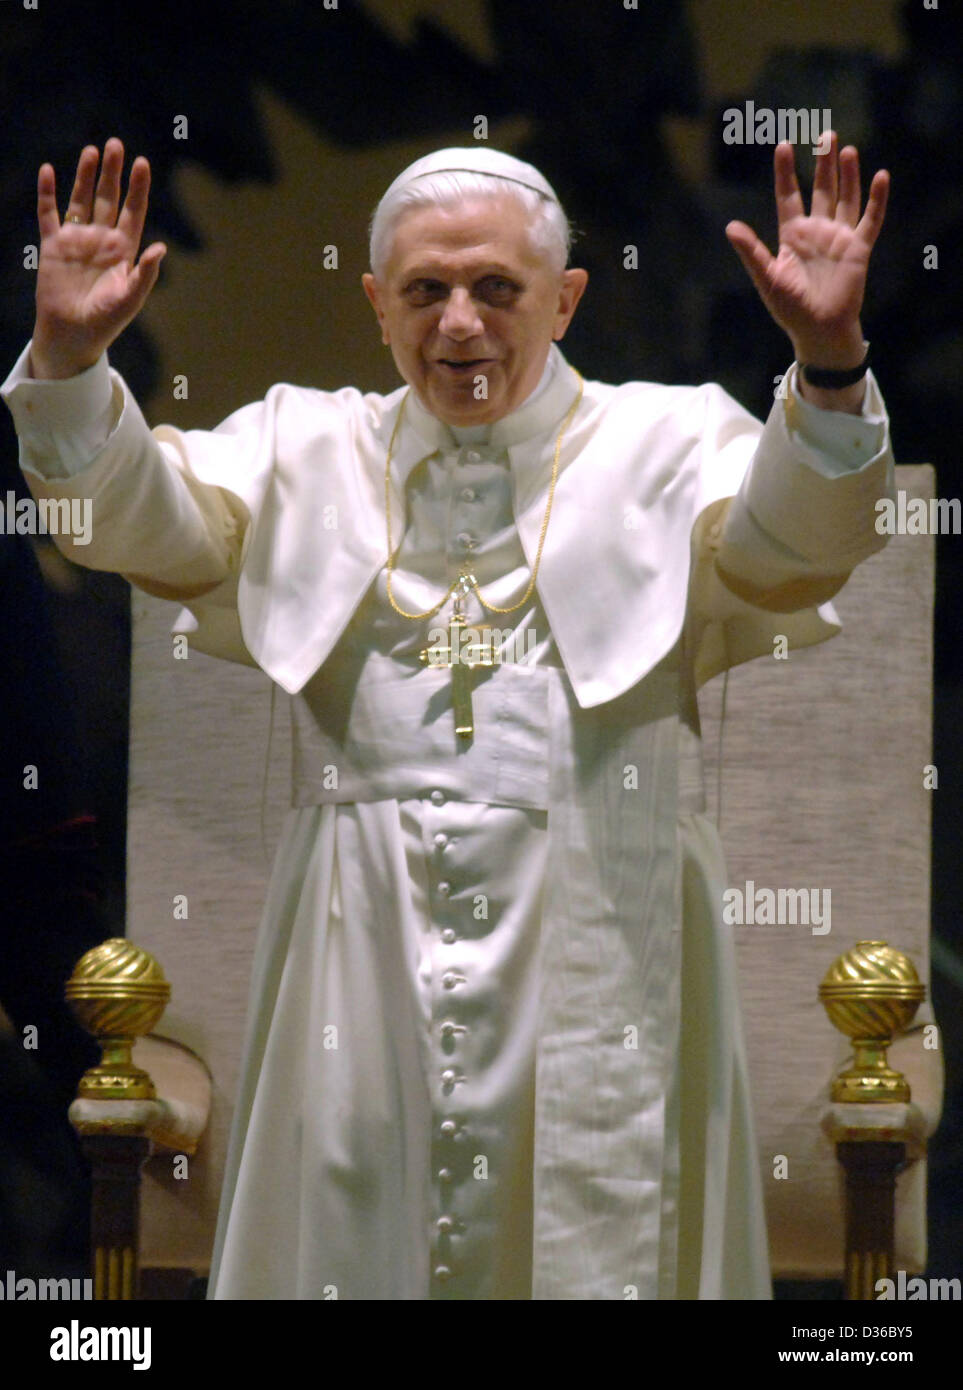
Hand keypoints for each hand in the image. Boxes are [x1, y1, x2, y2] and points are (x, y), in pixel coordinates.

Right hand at [31, 138, 166, 378]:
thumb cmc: (105, 321)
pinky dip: (47, 193)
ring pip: (81, 200)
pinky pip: (49, 214)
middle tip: (115, 144)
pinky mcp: (53, 245)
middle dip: (111, 172)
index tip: (142, 163)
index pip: (133, 211)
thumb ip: (145, 273)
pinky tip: (48, 171)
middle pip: (108, 198)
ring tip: (91, 150)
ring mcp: (77, 240)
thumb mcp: (130, 299)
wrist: (72, 335)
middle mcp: (101, 240)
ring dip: (84, 175)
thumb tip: (161, 247)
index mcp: (123, 250)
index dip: (138, 188)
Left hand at [725, 133, 888, 372]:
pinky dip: (876, 199)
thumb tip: (731, 227)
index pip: (789, 196)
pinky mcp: (858, 249)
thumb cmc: (790, 309)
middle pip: (820, 189)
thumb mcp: (767, 278)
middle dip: (822, 163)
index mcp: (792, 236)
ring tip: (845, 149)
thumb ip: (752, 252)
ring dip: (847, 175)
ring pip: (845, 198)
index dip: (786, 172)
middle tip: (825, 133)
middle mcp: (816, 231)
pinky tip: (880, 176)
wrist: (818, 330)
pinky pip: (870, 220)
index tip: (783, 145)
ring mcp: (839, 238)